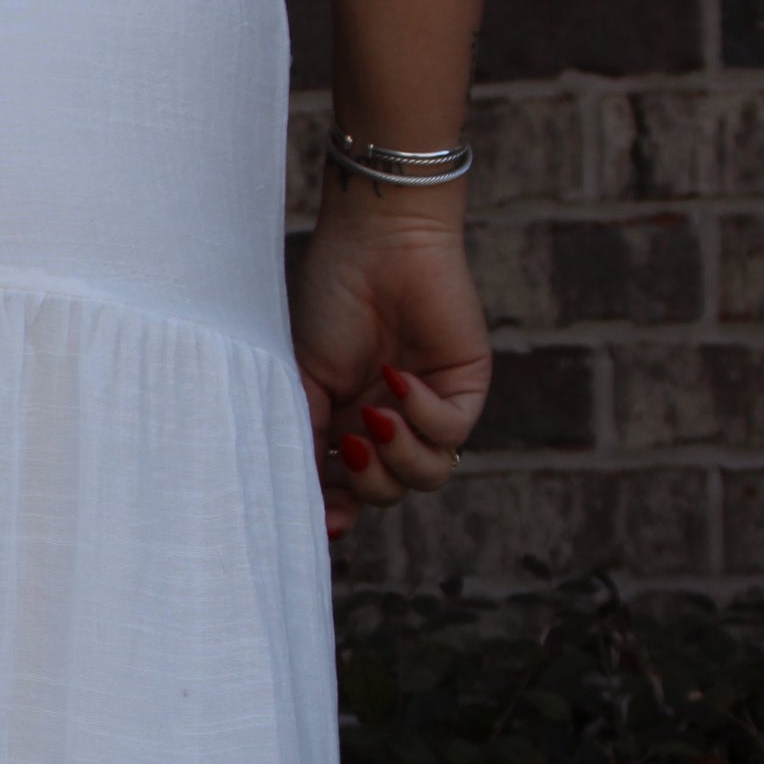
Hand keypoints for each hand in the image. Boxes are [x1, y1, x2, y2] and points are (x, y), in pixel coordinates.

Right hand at [290, 174, 491, 545]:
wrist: (373, 243)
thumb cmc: (328, 300)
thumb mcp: (299, 379)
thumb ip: (303, 438)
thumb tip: (303, 502)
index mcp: (344, 425)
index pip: (349, 492)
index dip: (339, 515)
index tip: (325, 521)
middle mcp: (387, 423)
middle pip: (388, 493)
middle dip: (367, 483)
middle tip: (349, 445)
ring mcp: (427, 408)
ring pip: (426, 476)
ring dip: (398, 457)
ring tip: (374, 417)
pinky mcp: (463, 388)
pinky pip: (450, 434)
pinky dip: (421, 416)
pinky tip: (398, 379)